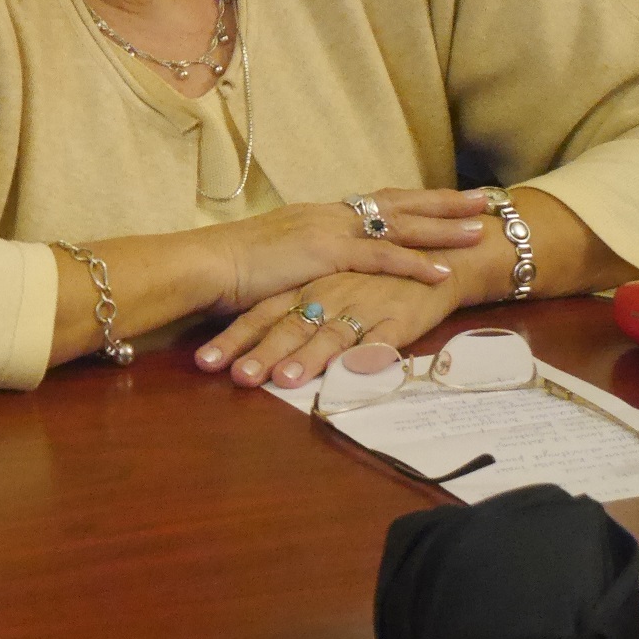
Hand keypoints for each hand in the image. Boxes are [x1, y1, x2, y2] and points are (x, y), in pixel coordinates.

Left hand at [196, 271, 461, 388]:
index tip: (203, 363)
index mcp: (305, 286)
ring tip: (284, 379)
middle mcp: (328, 295)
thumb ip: (290, 310)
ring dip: (307, 358)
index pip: (261, 315)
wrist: (434, 258)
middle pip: (289, 326)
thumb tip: (248, 340)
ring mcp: (363, 307)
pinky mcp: (398, 319)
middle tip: (238, 379)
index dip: (233, 339)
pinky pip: (382, 340)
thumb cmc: (368, 278)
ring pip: (330, 334)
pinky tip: (354, 372)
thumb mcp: (323, 285)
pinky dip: (368, 355)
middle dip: (262, 354)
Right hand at [208, 187, 490, 314]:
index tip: (447, 198)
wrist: (203, 265)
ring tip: (478, 231)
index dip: (415, 200)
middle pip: (397, 203)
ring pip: (397, 225)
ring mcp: (328, 231)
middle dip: (443, 202)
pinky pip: (380, 257)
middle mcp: (328, 215)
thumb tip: (313, 269)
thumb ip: (299, 260)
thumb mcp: (273, 258)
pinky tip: (442, 271)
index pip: (376, 202)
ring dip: (441, 228)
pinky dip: (413, 263)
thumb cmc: (228, 268)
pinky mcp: (325, 253)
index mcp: (317, 215)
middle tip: (484, 200)